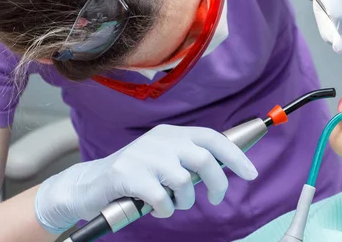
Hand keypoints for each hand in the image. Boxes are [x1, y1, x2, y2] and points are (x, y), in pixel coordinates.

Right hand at [34, 124, 257, 233]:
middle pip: (204, 159)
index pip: (212, 138)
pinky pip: (162, 197)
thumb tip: (227, 166)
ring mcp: (144, 156)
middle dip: (217, 183)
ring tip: (174, 204)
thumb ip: (190, 157)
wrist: (91, 183)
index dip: (235, 156)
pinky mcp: (129, 175)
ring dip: (185, 200)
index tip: (251, 173)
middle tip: (216, 199)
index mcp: (172, 133)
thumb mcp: (165, 157)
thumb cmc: (136, 174)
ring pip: (184, 180)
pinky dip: (166, 209)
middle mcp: (160, 139)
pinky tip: (158, 209)